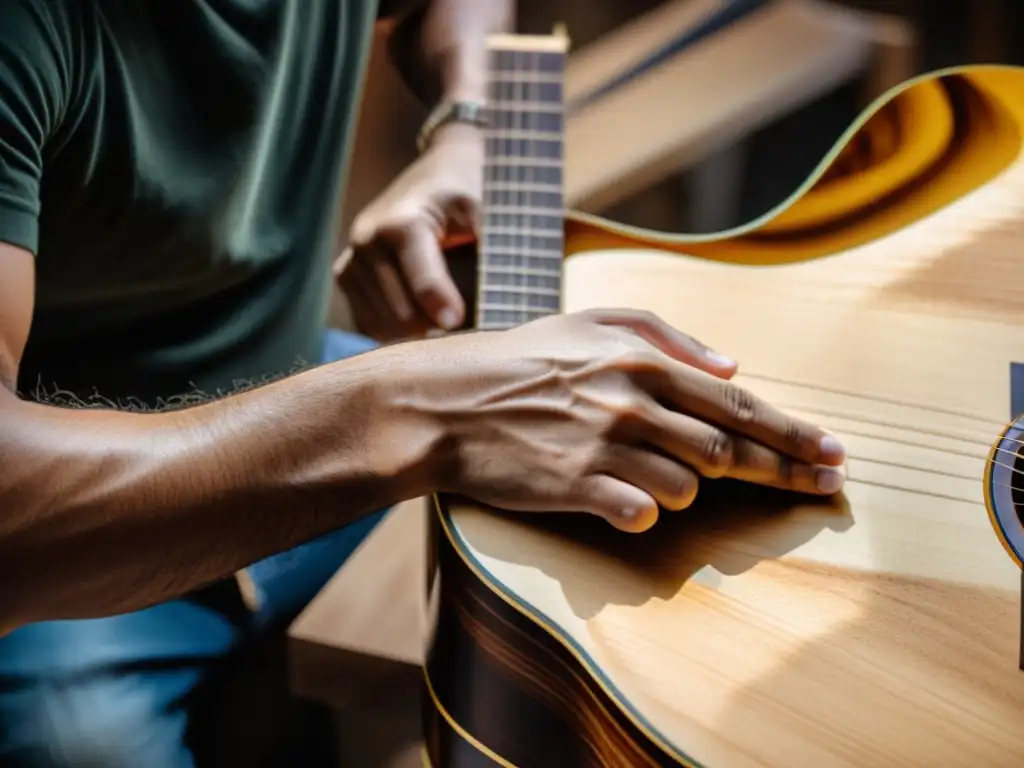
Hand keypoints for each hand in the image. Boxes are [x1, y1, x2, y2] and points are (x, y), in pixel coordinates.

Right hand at [335, 124, 480, 340]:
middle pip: (400, 312)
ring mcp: (352, 259)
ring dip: (415, 332)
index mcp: (402, 222)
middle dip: (434, 325)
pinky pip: (367, 324)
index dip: (439, 302)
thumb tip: (498, 287)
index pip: (419, 276)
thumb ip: (490, 244)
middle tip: (464, 323)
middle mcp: (367, 240)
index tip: (457, 321)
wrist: (440, 173)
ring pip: (382, 325)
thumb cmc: (467, 192)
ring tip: (444, 318)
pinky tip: (420, 321)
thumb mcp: (484, 208)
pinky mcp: (346, 276)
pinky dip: (394, 333)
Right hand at [387, 309, 846, 532]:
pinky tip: (625, 500)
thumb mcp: (589, 324)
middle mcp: (633, 402)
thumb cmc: (521, 360)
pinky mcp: (578, 487)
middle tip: (826, 487)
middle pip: (729, 449)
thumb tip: (730, 366)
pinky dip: (646, 511)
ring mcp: (606, 446)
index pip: (737, 404)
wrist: (446, 403)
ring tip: (653, 473)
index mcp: (642, 361)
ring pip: (688, 486)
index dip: (794, 432)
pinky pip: (642, 513)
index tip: (836, 455)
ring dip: (688, 487)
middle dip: (784, 470)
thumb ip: (666, 334)